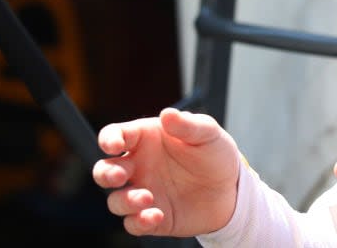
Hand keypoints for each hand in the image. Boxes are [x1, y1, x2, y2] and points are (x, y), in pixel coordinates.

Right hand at [92, 107, 240, 236]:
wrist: (232, 188)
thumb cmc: (215, 153)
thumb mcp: (208, 134)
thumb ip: (188, 125)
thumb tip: (167, 114)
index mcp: (146, 139)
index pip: (116, 135)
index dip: (109, 139)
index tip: (115, 145)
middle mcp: (139, 166)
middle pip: (104, 170)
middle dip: (105, 174)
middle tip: (120, 176)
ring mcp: (143, 192)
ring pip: (116, 200)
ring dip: (125, 201)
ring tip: (147, 198)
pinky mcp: (152, 217)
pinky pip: (133, 223)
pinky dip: (139, 222)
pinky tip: (155, 216)